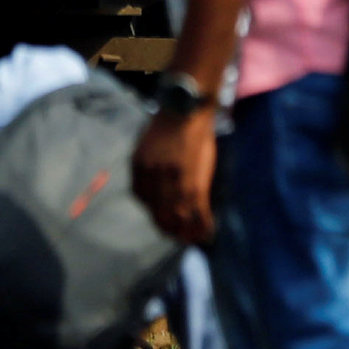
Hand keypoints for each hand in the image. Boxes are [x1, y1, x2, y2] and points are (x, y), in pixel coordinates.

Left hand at [134, 109, 216, 242]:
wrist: (187, 108)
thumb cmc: (170, 122)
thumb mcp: (147, 144)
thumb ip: (148, 167)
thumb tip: (154, 186)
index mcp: (140, 168)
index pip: (142, 199)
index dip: (153, 210)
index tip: (162, 216)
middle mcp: (154, 179)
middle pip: (159, 214)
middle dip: (168, 228)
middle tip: (176, 235)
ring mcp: (175, 183)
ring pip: (179, 218)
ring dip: (187, 233)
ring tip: (193, 239)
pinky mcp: (195, 183)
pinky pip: (198, 212)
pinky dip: (203, 225)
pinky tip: (208, 233)